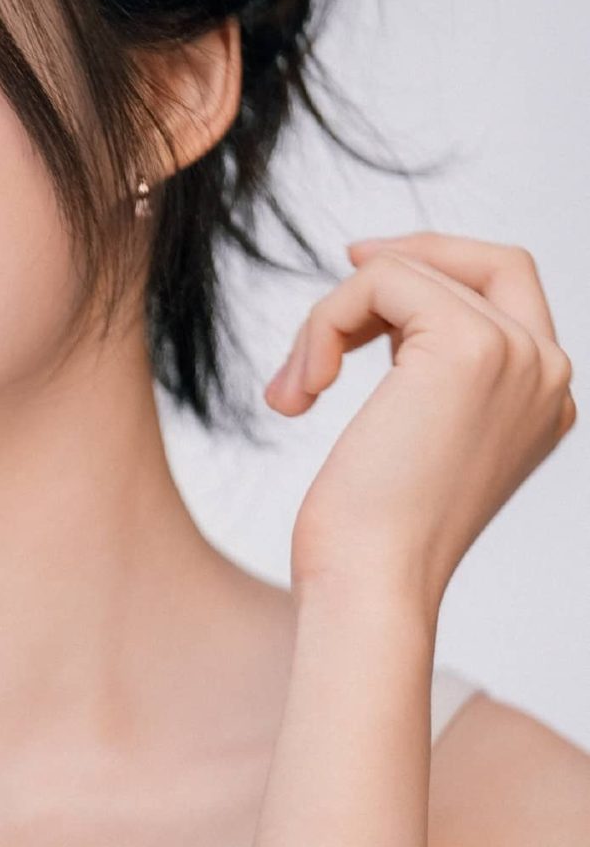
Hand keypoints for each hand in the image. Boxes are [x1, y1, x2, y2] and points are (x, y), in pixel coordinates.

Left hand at [264, 233, 576, 611]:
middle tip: (330, 304)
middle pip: (482, 260)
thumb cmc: (373, 536)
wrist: (372, 586)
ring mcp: (518, 354)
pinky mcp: (471, 345)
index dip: (436, 265)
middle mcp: (548, 373)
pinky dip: (324, 324)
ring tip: (298, 390)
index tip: (360, 270)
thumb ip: (426, 372)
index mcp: (545, 400)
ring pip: (409, 272)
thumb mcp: (416, 440)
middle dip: (397, 263)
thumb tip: (375, 283)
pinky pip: (380, 280)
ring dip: (330, 320)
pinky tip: (303, 393)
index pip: (507, 287)